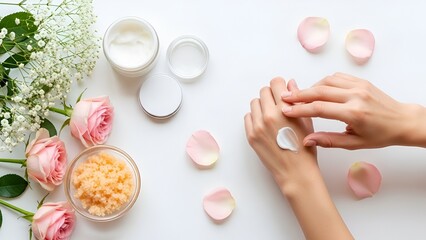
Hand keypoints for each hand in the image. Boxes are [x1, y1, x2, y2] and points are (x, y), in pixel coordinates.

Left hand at [244, 77, 316, 188]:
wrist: (296, 172)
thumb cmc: (304, 148)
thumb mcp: (306, 121)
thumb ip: (297, 100)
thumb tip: (290, 84)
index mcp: (285, 109)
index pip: (276, 83)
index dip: (280, 86)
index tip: (282, 92)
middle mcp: (269, 115)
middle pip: (264, 91)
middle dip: (271, 95)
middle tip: (278, 105)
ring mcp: (258, 126)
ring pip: (254, 103)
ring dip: (262, 106)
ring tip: (272, 116)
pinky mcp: (251, 135)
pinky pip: (248, 117)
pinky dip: (255, 117)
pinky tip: (265, 125)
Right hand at [282, 73, 424, 148]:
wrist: (403, 121)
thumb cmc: (381, 135)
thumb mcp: (354, 143)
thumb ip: (328, 140)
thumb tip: (307, 141)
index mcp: (354, 113)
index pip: (319, 108)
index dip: (299, 109)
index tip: (286, 111)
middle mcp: (355, 96)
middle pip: (319, 91)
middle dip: (299, 95)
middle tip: (284, 98)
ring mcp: (359, 86)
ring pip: (326, 82)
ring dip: (310, 88)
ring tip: (298, 95)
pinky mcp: (361, 81)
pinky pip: (337, 77)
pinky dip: (323, 82)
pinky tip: (317, 89)